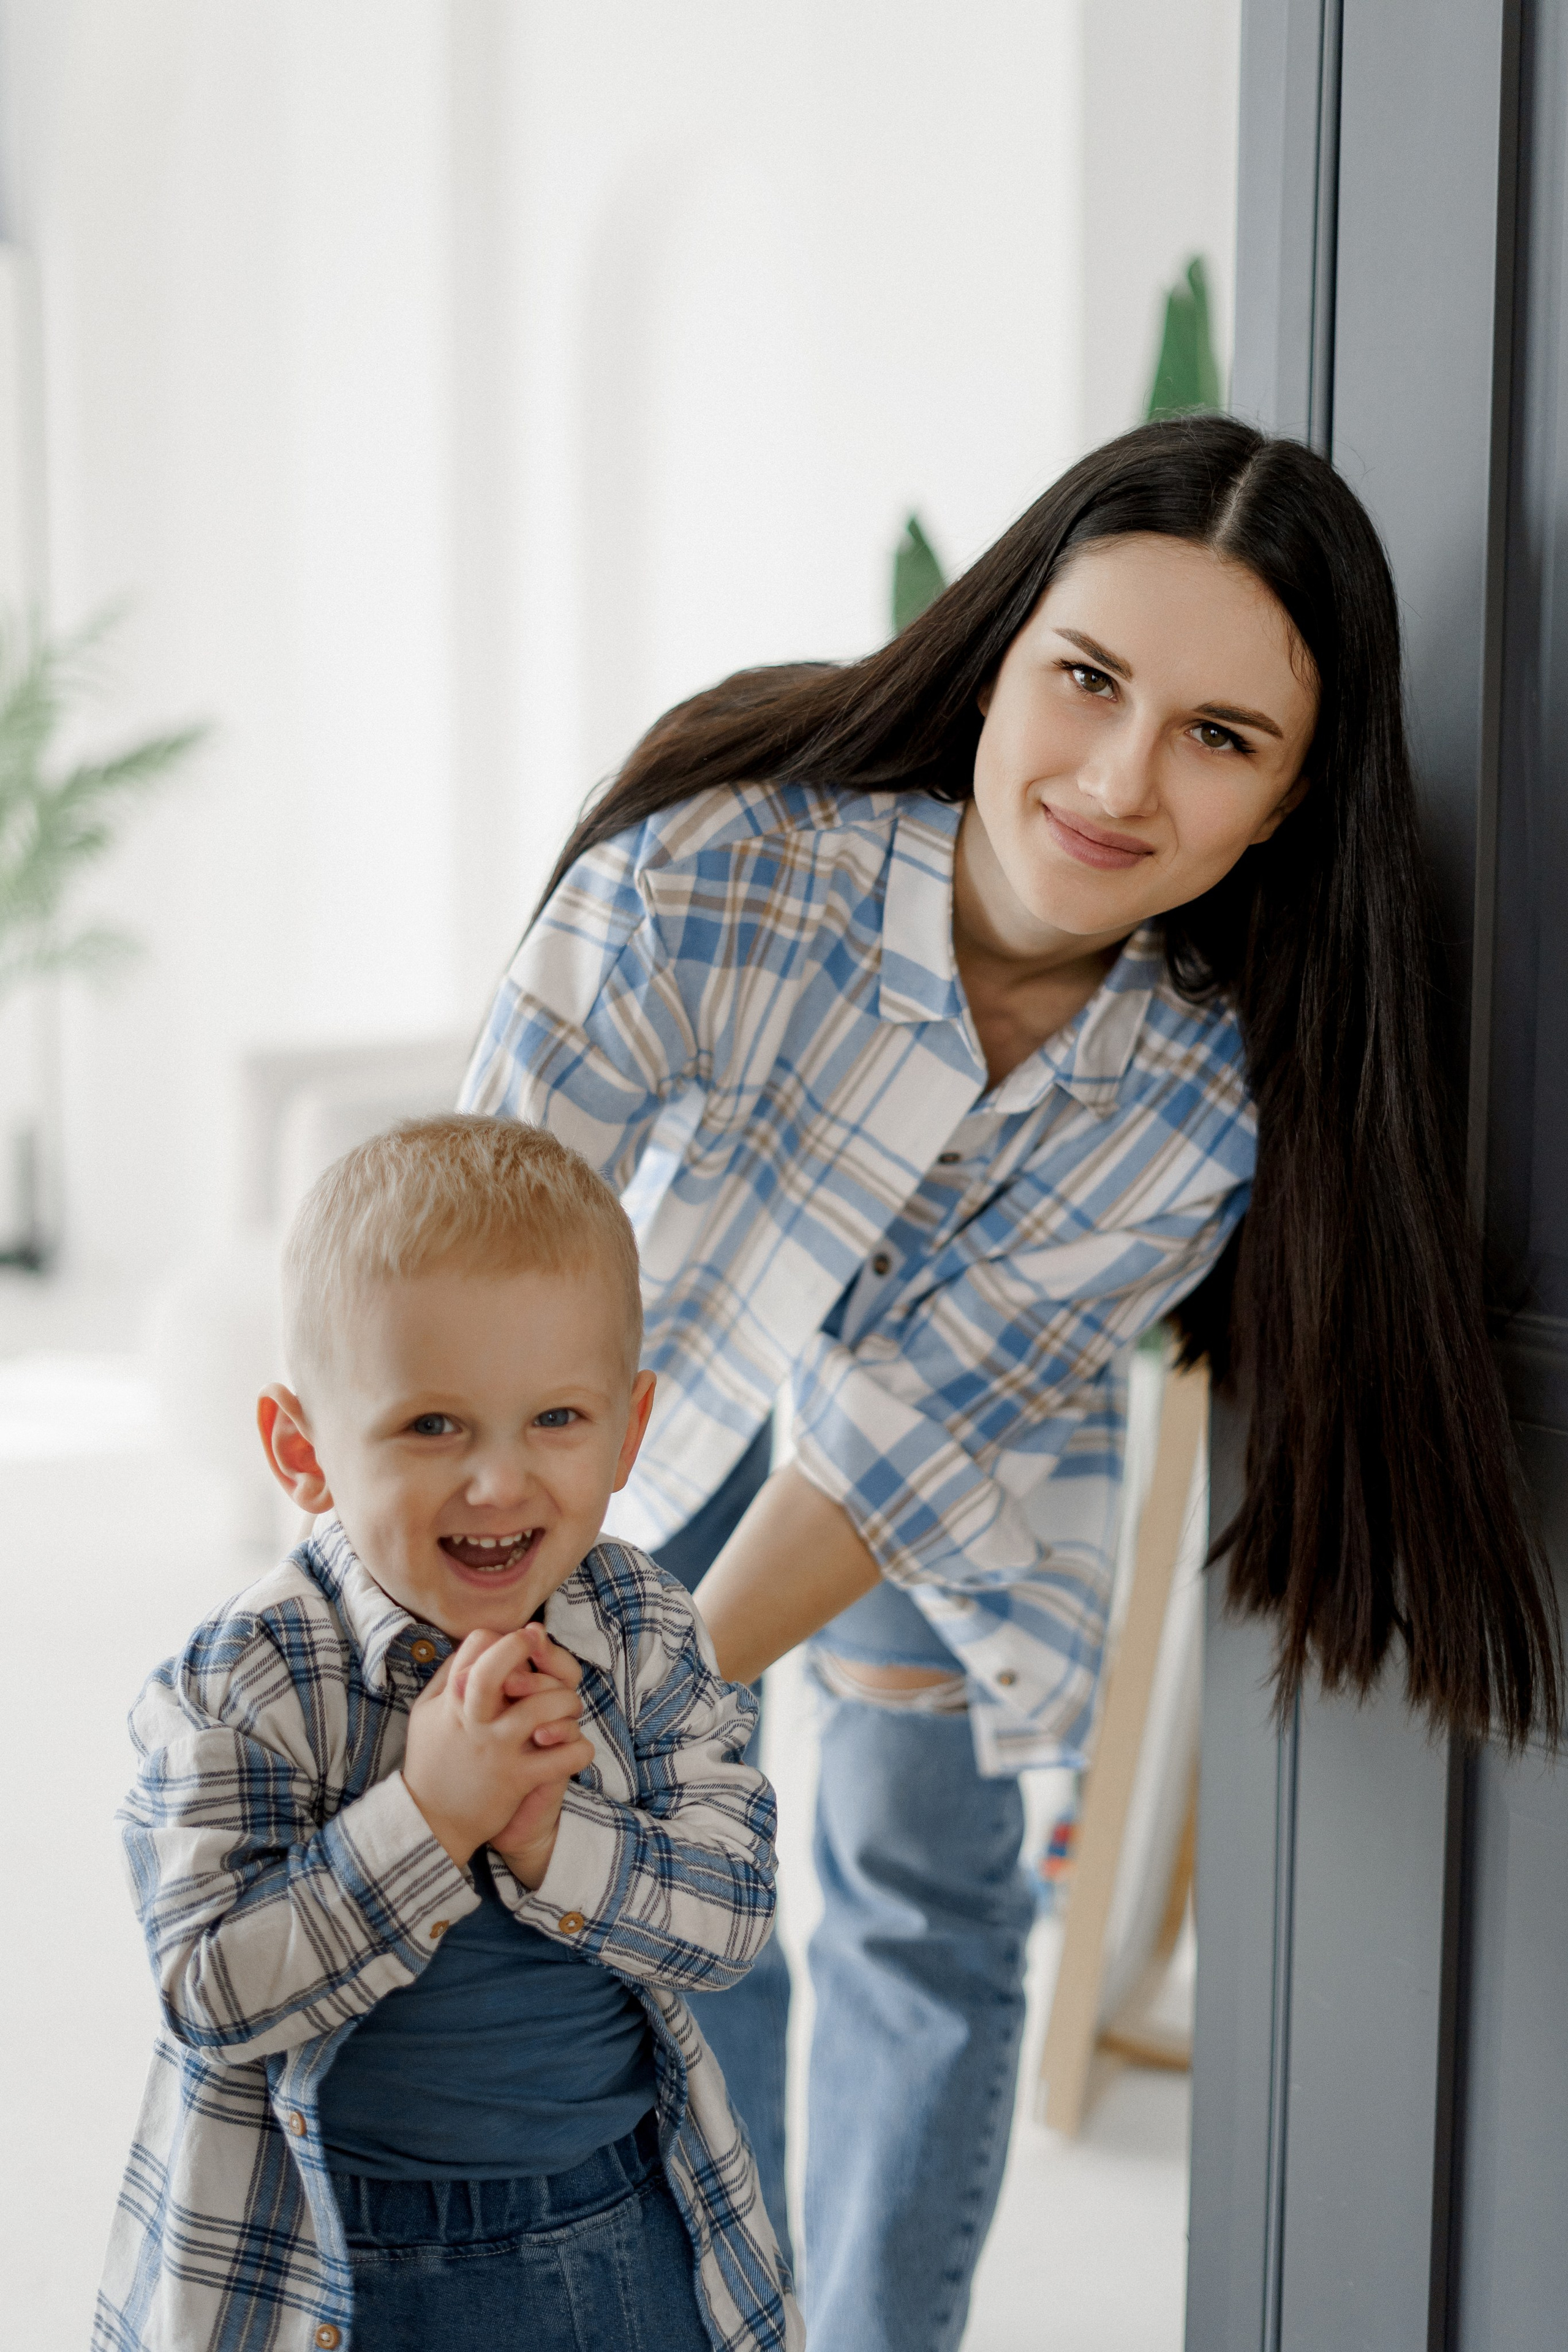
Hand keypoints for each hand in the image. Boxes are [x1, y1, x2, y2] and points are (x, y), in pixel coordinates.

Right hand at [403, 1627, 592, 1870]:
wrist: (431, 1822)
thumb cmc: (433, 1760)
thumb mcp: (427, 1712)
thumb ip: (450, 1675)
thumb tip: (480, 1642)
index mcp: (453, 1700)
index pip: (477, 1644)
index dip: (501, 1639)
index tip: (514, 1649)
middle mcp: (475, 1719)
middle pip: (498, 1666)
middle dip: (523, 1647)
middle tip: (540, 1652)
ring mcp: (498, 1748)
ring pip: (543, 1707)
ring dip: (566, 1701)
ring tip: (567, 1708)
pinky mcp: (517, 1779)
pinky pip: (562, 1756)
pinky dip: (578, 1750)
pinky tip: (574, 1749)